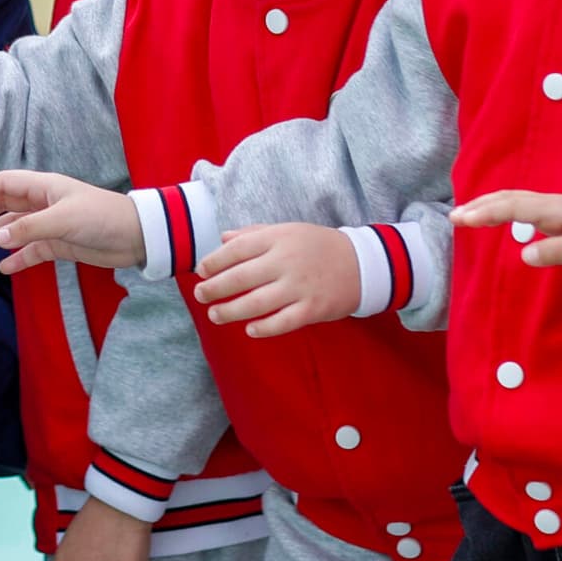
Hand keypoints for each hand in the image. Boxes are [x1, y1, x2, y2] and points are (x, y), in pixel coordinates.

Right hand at [0, 171, 145, 271]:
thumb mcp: (63, 220)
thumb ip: (29, 229)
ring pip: (14, 228)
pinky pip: (31, 249)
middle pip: (5, 205)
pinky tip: (4, 266)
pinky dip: (17, 257)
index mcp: (45, 188)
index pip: (5, 184)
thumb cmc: (101, 218)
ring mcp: (51, 224)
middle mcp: (44, 203)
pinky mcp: (60, 244)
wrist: (135, 237)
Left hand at [193, 225, 359, 336]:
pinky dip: (264, 328)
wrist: (361, 263)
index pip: (237, 249)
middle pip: (242, 277)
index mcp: (279, 238)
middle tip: (200, 296)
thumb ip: (254, 234)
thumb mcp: (288, 231)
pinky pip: (283, 322)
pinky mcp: (313, 308)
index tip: (201, 272)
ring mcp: (300, 286)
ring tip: (215, 315)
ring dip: (231, 311)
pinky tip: (250, 330)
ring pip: (257, 303)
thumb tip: (222, 239)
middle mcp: (287, 261)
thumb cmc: (318, 246)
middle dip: (215, 288)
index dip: (215, 261)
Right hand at [451, 192, 561, 271]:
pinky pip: (519, 203)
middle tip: (453, 217)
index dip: (486, 212)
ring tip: (464, 214)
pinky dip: (499, 205)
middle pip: (508, 197)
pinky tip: (491, 213)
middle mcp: (549, 202)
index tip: (463, 220)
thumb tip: (523, 254)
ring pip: (512, 197)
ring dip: (486, 204)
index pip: (514, 206)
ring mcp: (551, 205)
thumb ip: (556, 252)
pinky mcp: (552, 212)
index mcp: (555, 210)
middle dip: (479, 205)